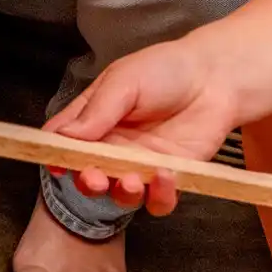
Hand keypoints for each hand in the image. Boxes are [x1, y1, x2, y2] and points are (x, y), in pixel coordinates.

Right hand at [40, 40, 241, 216]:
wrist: (215, 79)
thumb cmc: (165, 70)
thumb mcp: (124, 81)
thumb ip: (97, 111)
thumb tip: (63, 136)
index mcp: (93, 117)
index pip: (64, 139)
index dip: (56, 153)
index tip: (55, 164)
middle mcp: (113, 144)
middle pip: (89, 173)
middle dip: (88, 181)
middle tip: (94, 178)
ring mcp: (141, 163)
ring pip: (121, 194)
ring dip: (122, 193)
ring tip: (131, 181)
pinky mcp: (171, 176)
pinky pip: (158, 201)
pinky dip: (158, 197)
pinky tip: (164, 177)